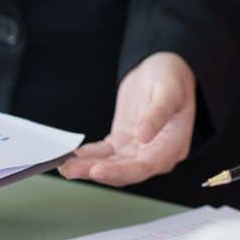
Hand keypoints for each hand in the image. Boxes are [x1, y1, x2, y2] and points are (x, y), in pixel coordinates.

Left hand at [58, 51, 194, 185]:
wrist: (164, 68)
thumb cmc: (173, 78)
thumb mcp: (169, 91)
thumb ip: (158, 114)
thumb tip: (143, 135)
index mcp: (174, 144)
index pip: (146, 165)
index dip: (121, 171)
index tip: (98, 170)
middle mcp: (156, 153)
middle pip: (126, 170)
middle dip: (98, 171)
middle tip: (72, 170)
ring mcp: (139, 149)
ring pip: (112, 165)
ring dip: (89, 167)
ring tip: (66, 166)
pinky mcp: (124, 143)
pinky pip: (105, 154)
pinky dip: (89, 157)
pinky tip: (73, 156)